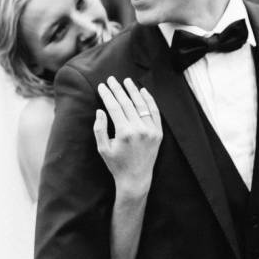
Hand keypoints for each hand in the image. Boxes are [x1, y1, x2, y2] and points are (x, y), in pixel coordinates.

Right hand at [94, 77, 160, 198]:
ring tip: (126, 81)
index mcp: (124, 133)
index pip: (114, 107)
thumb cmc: (116, 164)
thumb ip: (100, 128)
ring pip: (141, 105)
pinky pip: (154, 112)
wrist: (136, 179)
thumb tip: (100, 110)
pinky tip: (143, 91)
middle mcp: (139, 129)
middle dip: (118, 89)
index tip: (102, 86)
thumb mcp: (103, 148)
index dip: (107, 95)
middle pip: (127, 103)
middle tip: (111, 79)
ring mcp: (151, 131)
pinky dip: (149, 100)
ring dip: (133, 91)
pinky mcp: (158, 133)